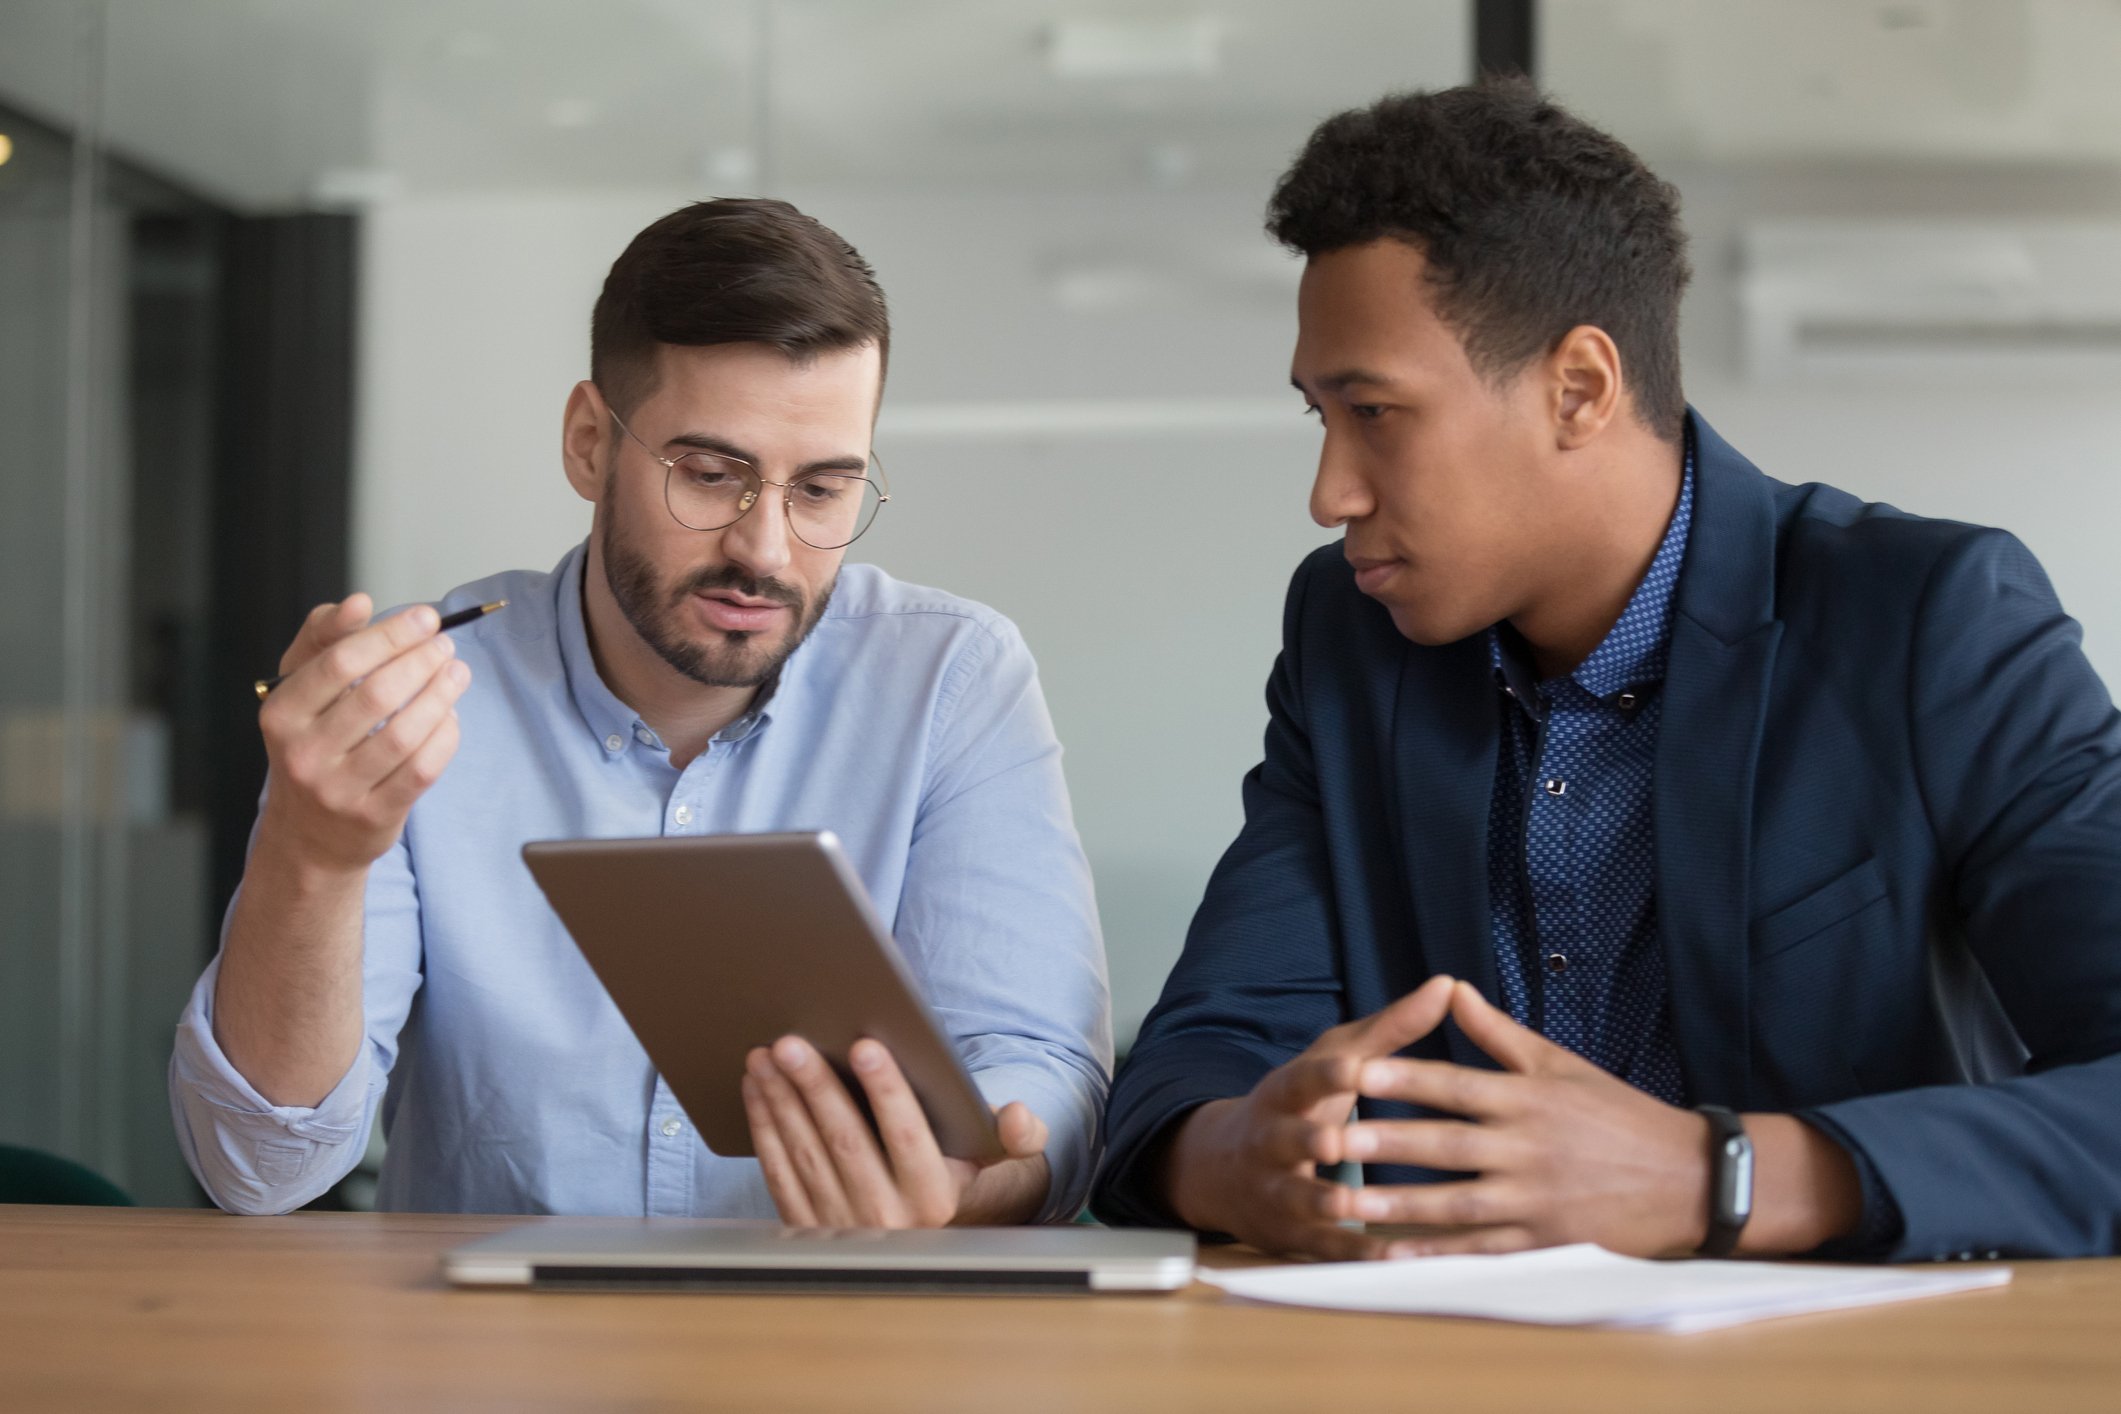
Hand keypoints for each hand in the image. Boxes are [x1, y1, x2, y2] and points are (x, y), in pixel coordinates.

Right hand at [256, 595, 470, 874]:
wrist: (308, 835)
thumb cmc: (312, 743)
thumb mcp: (301, 689)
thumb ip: (325, 638)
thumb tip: (358, 603)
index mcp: (282, 713)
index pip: (340, 661)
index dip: (390, 634)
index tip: (426, 617)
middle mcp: (303, 753)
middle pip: (377, 694)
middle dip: (421, 661)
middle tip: (446, 644)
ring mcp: (338, 789)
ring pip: (404, 734)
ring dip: (441, 695)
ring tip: (458, 673)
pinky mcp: (374, 816)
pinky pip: (422, 769)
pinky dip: (445, 736)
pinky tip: (451, 716)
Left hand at [741, 1035, 1050, 1227]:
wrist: (937, 1241)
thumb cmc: (968, 1178)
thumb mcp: (1007, 1162)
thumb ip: (1019, 1134)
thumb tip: (1017, 1114)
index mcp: (936, 1200)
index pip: (908, 1136)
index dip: (887, 1090)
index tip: (866, 1045)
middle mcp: (886, 1221)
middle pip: (845, 1142)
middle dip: (815, 1087)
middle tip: (791, 1042)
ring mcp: (841, 1229)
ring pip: (805, 1155)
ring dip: (780, 1101)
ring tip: (766, 1055)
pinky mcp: (807, 1230)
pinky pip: (779, 1175)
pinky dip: (764, 1129)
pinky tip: (757, 1089)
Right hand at [1160, 974, 1458, 1260]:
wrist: (1226, 1169)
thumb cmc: (1301, 1103)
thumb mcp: (1333, 1059)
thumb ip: (1391, 1029)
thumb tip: (1447, 984)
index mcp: (1286, 1092)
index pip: (1304, 1079)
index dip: (1326, 1074)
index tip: (1352, 1068)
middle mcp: (1272, 1140)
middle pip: (1288, 1140)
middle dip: (1310, 1142)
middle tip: (1337, 1143)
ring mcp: (1275, 1189)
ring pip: (1298, 1198)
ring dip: (1325, 1204)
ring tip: (1355, 1208)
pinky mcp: (1288, 1235)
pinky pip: (1321, 1247)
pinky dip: (1353, 1253)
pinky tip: (1390, 1258)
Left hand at [1346, 980, 1710, 1256]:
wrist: (1686, 1177)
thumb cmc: (1618, 1113)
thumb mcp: (1560, 1063)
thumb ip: (1499, 1033)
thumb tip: (1450, 987)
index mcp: (1528, 1098)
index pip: (1455, 1085)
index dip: (1404, 1078)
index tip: (1357, 1072)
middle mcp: (1527, 1147)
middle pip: (1445, 1144)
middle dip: (1385, 1143)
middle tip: (1329, 1139)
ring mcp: (1534, 1198)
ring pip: (1455, 1201)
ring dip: (1399, 1204)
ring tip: (1347, 1202)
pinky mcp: (1544, 1240)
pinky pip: (1482, 1248)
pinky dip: (1439, 1252)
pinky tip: (1396, 1253)